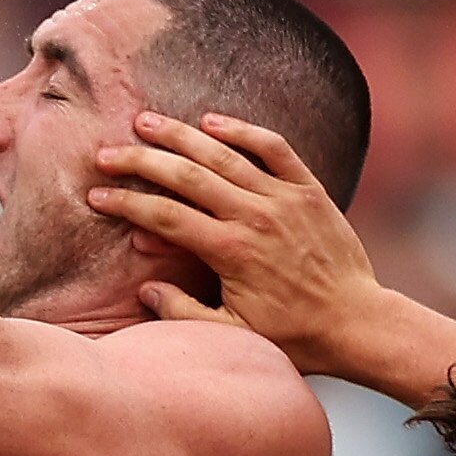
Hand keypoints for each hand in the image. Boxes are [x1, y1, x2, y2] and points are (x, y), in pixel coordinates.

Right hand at [90, 112, 385, 379]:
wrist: (358, 323)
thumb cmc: (296, 335)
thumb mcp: (233, 335)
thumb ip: (183, 313)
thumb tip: (146, 288)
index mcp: (231, 252)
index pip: (164, 216)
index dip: (126, 203)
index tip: (97, 195)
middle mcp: (255, 216)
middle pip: (185, 175)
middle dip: (140, 160)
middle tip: (107, 152)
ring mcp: (284, 198)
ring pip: (224, 154)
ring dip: (181, 134)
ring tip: (146, 121)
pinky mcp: (310, 190)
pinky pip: (274, 148)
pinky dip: (243, 130)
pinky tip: (213, 120)